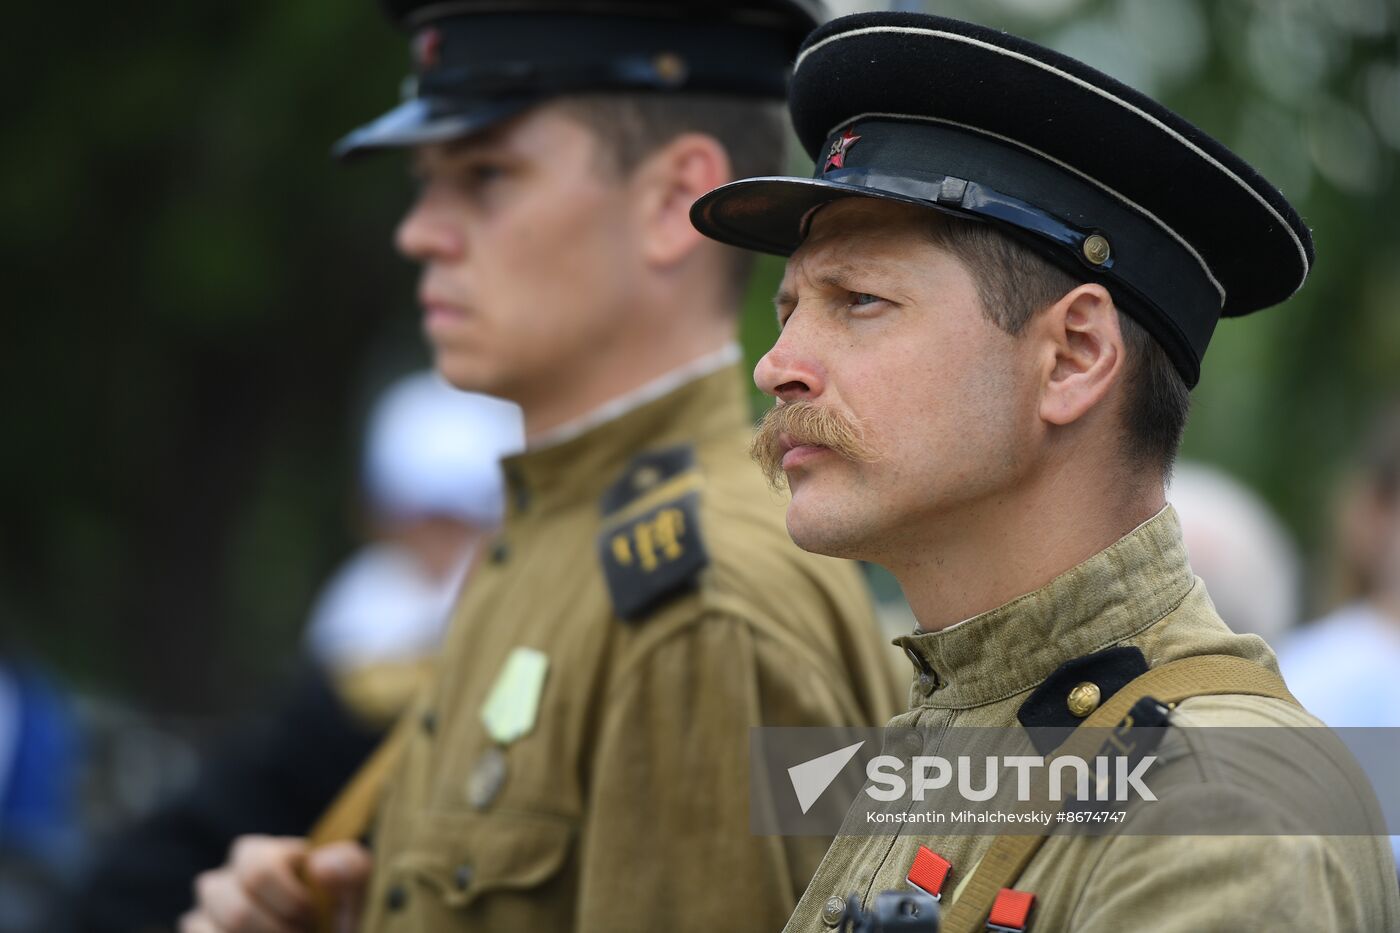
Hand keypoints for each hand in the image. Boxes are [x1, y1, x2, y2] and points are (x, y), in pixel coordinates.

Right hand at [180, 835, 371, 932]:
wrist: (320, 929)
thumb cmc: (333, 913)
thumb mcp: (353, 889)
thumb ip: (351, 868)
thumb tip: (320, 867)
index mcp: (259, 855)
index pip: (260, 871)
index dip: (291, 902)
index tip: (314, 916)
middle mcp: (224, 879)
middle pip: (237, 911)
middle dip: (277, 932)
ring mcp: (204, 911)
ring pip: (209, 929)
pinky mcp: (197, 932)